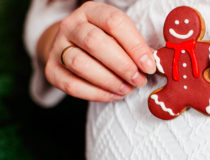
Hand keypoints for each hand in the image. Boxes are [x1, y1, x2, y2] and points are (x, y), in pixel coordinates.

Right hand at [40, 2, 155, 101]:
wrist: (73, 47)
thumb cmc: (108, 42)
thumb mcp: (121, 36)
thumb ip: (137, 46)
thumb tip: (155, 63)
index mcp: (92, 11)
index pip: (114, 22)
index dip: (135, 46)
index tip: (150, 66)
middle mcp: (71, 25)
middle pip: (95, 43)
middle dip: (122, 65)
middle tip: (139, 80)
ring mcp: (57, 46)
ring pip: (80, 63)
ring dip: (109, 81)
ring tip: (128, 89)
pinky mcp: (51, 70)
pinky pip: (71, 85)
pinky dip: (96, 94)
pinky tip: (114, 95)